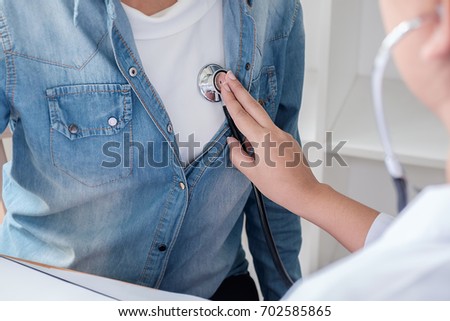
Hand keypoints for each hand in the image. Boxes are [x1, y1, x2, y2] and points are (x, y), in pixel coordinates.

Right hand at [220, 71, 320, 216]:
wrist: (305, 192)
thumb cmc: (280, 187)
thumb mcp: (252, 173)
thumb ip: (238, 155)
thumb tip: (233, 143)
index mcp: (264, 140)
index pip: (242, 116)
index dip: (230, 100)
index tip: (224, 86)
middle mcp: (275, 133)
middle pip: (254, 106)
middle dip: (240, 89)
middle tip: (229, 76)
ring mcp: (283, 135)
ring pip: (262, 117)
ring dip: (248, 105)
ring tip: (236, 97)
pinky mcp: (287, 140)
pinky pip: (268, 130)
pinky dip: (257, 128)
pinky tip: (252, 139)